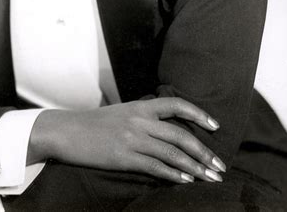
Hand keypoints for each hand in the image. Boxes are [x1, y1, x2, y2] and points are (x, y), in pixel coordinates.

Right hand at [29, 97, 225, 183]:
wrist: (67, 131)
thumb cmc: (94, 123)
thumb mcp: (121, 113)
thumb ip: (143, 117)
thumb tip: (165, 128)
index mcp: (140, 106)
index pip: (176, 104)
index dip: (198, 114)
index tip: (215, 126)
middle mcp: (140, 120)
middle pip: (180, 134)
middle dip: (204, 152)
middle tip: (219, 166)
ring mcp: (132, 139)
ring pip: (172, 153)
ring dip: (195, 168)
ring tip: (211, 178)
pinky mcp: (124, 157)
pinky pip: (156, 167)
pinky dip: (174, 175)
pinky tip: (186, 182)